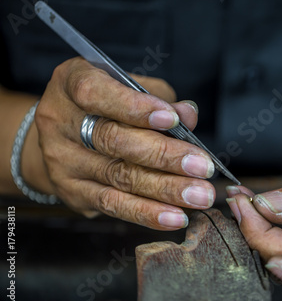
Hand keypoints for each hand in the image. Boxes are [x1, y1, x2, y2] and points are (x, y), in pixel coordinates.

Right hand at [33, 57, 214, 229]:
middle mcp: (61, 121)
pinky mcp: (72, 191)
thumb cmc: (106, 102)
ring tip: (198, 195)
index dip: (135, 108)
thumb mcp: (129, 86)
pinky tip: (174, 217)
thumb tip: (187, 116)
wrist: (63, 133)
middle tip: (202, 166)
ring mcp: (63, 160)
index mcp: (71, 83)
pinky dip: (147, 213)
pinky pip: (112, 205)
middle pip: (114, 141)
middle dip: (164, 155)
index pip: (97, 93)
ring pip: (118, 177)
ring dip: (164, 189)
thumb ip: (160, 97)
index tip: (172, 119)